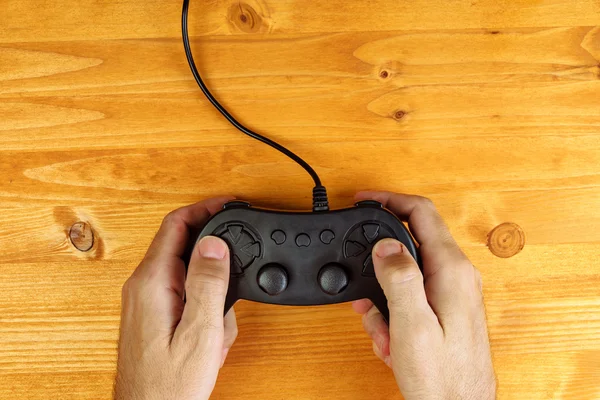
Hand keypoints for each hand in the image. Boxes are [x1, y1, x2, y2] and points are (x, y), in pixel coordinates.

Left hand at [114, 197, 237, 399]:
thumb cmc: (170, 385)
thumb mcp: (200, 333)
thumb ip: (208, 284)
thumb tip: (214, 244)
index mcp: (152, 282)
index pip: (176, 225)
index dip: (205, 207)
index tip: (230, 201)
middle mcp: (143, 285)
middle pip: (182, 244)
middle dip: (216, 255)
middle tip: (239, 263)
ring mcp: (145, 299)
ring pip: (187, 271)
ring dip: (213, 290)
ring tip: (220, 328)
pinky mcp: (152, 312)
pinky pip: (184, 292)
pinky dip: (205, 306)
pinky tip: (211, 334)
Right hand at [352, 191, 495, 399]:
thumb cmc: (441, 376)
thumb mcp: (412, 326)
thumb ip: (399, 279)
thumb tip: (385, 245)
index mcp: (451, 270)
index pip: (421, 213)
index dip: (389, 199)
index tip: (364, 198)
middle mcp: (456, 276)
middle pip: (410, 243)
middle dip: (379, 264)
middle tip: (363, 285)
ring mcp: (452, 293)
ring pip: (405, 274)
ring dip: (384, 298)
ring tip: (383, 330)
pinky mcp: (446, 309)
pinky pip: (410, 297)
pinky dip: (394, 314)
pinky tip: (392, 340)